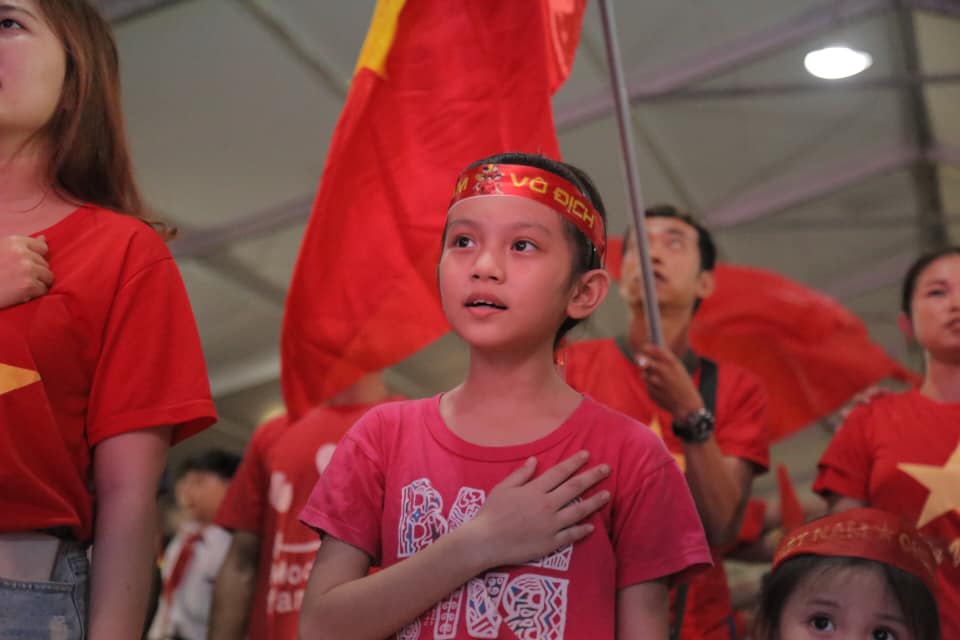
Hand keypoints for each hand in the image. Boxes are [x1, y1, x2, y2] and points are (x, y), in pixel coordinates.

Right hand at [0, 235, 52, 308]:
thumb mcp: (1, 250)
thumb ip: (22, 246)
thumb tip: (44, 239)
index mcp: (15, 242)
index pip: (42, 248)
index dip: (36, 259)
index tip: (26, 266)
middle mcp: (23, 253)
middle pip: (46, 264)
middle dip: (37, 273)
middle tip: (18, 279)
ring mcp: (28, 269)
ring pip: (48, 277)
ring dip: (38, 284)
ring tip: (20, 286)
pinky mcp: (29, 285)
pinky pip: (44, 290)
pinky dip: (35, 295)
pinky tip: (20, 294)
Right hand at [466, 451, 610, 567]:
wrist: (485, 542)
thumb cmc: (491, 513)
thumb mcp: (503, 488)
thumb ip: (521, 474)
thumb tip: (534, 460)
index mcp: (535, 490)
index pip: (559, 472)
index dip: (574, 462)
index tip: (587, 454)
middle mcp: (546, 505)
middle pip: (575, 488)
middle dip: (592, 476)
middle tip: (607, 469)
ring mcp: (550, 525)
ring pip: (578, 511)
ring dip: (595, 502)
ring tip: (607, 495)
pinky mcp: (550, 543)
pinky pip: (571, 535)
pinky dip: (582, 530)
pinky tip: (592, 526)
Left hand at [636, 344, 702, 419]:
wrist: (687, 405)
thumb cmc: (683, 385)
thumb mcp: (678, 369)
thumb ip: (664, 361)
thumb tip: (648, 353)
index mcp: (671, 362)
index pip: (654, 350)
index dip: (647, 348)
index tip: (644, 348)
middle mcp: (663, 370)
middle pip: (644, 361)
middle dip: (642, 360)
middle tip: (641, 361)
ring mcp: (657, 382)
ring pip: (644, 375)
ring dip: (647, 375)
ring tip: (657, 380)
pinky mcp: (652, 393)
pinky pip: (648, 387)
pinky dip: (652, 387)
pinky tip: (661, 391)